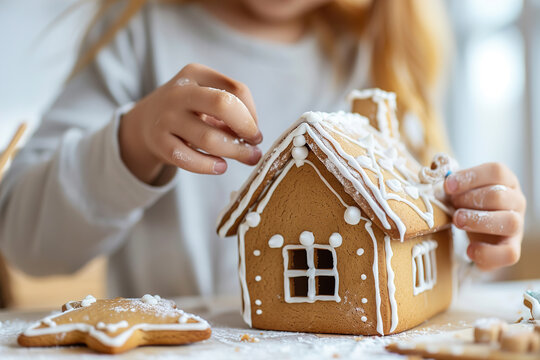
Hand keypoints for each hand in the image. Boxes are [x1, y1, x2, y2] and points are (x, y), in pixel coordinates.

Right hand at [119, 63, 262, 183]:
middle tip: (256, 145)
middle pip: (223, 105)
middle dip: (246, 128)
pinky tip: (221, 167)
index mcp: (196, 73)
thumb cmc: (188, 110)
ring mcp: (167, 117)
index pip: (237, 90)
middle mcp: (179, 92)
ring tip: (247, 159)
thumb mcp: (206, 97)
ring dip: (234, 152)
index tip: (255, 131)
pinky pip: (189, 159)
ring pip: (209, 138)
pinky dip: (209, 166)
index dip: (253, 114)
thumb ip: (231, 111)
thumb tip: (255, 139)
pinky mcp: (159, 142)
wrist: (145, 123)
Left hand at [444, 163, 525, 270]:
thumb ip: (453, 184)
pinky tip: (469, 249)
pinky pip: (509, 253)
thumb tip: (443, 180)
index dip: (470, 177)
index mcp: (505, 181)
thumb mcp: (460, 191)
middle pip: (499, 196)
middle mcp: (516, 201)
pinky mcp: (512, 248)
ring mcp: (517, 226)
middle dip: (470, 200)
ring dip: (478, 221)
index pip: (497, 171)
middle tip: (453, 205)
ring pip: (509, 222)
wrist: (477, 234)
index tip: (448, 186)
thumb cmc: (467, 205)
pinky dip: (487, 252)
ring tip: (457, 221)